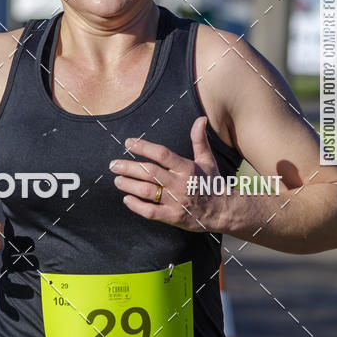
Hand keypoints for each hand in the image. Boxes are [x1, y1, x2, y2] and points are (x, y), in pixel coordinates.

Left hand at [109, 117, 222, 232]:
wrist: (223, 211)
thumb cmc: (212, 183)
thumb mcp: (207, 160)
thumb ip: (199, 140)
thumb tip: (200, 119)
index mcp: (187, 168)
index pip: (162, 154)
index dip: (144, 147)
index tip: (129, 142)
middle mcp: (180, 184)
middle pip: (150, 173)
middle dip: (129, 167)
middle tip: (113, 164)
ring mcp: (176, 202)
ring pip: (147, 192)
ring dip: (129, 185)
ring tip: (117, 180)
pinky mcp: (173, 217)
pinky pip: (151, 212)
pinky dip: (136, 206)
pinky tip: (127, 199)